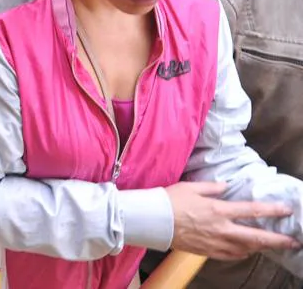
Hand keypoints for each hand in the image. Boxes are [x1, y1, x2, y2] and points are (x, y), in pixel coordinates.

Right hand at [166, 182, 299, 258]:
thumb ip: (211, 187)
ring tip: (270, 246)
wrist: (152, 220)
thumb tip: (225, 185)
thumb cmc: (169, 200)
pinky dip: (242, 253)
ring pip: (246, 249)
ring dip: (261, 248)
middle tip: (292, 242)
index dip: (272, 210)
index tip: (286, 210)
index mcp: (218, 210)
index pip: (252, 210)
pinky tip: (246, 251)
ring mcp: (215, 242)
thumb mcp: (190, 187)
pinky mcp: (207, 251)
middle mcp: (221, 228)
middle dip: (277, 240)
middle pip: (256, 237)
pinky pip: (231, 256)